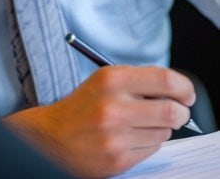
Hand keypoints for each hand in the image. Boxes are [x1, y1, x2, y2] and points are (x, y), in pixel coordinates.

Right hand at [3, 65, 195, 177]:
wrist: (52, 136)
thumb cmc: (83, 105)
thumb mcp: (106, 80)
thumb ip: (139, 81)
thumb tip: (176, 90)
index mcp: (111, 79)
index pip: (164, 80)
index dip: (183, 88)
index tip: (186, 93)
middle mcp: (114, 106)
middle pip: (171, 110)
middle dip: (181, 112)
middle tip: (178, 112)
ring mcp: (116, 135)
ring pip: (163, 132)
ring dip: (160, 128)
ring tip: (141, 124)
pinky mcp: (117, 159)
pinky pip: (151, 149)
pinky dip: (148, 143)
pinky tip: (130, 137)